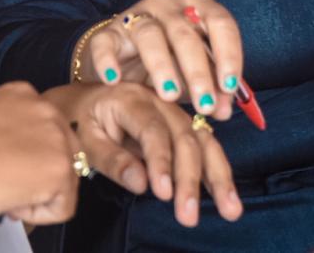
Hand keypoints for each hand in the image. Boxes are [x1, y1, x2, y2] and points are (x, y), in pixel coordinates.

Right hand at [0, 82, 79, 223]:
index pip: (45, 132)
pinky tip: (11, 203)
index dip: (26, 157)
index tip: (3, 167)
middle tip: (6, 185)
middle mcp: (47, 108)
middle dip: (39, 175)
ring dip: (37, 195)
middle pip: (63, 153)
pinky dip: (39, 215)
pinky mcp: (60, 169)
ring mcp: (58, 137)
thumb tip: (15, 156)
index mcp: (24, 93)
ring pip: (64, 181)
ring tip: (4, 193)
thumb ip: (7, 129)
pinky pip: (63, 207)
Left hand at [46, 83, 242, 227]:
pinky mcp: (184, 124)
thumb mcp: (86, 140)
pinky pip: (206, 146)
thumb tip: (141, 183)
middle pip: (184, 137)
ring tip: (230, 210)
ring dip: (218, 177)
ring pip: (203, 142)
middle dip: (190, 179)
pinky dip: (218, 171)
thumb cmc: (83, 122)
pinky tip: (228, 196)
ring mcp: (175, 111)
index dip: (160, 162)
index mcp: (131, 98)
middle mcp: (160, 101)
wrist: (84, 102)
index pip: (152, 131)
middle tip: (188, 215)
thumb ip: (112, 161)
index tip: (163, 193)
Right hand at [78, 0, 242, 120]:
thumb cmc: (171, 62)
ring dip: (162, 66)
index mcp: (197, 7)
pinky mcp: (108, 32)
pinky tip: (114, 80)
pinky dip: (108, 60)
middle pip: (185, 33)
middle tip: (205, 105)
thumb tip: (224, 111)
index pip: (220, 23)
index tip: (229, 87)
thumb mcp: (196, 74)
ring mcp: (135, 14)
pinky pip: (105, 43)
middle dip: (198, 71)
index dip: (228, 54)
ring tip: (170, 96)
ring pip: (149, 34)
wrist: (125, 58)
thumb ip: (214, 90)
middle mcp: (168, 4)